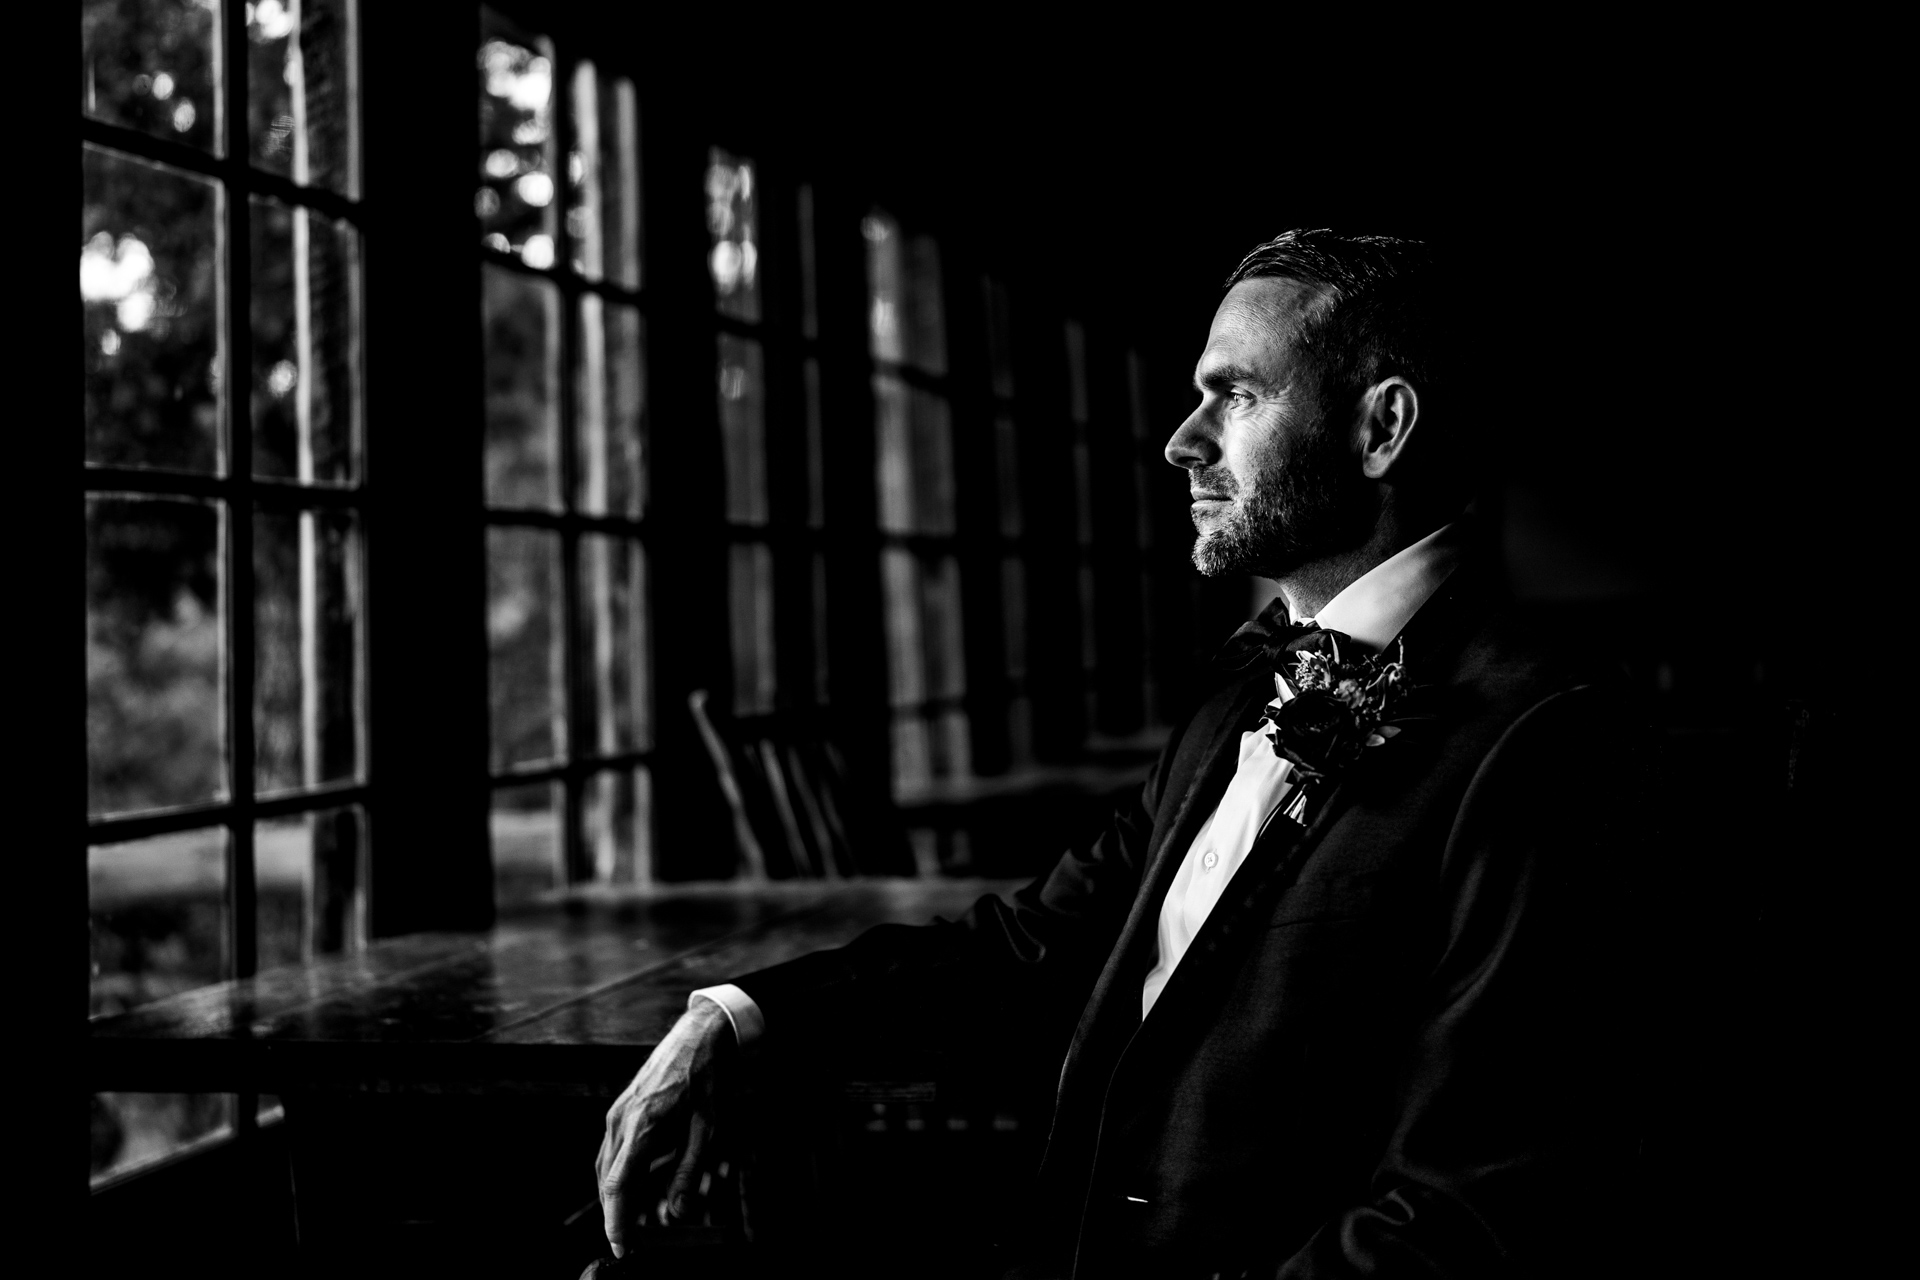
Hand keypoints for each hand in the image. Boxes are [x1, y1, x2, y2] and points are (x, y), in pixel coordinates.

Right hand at [596, 997, 735, 1257]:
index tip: (622, 1249)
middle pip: (606, 1181)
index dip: (617, 1222)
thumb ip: (690, 1171)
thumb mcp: (709, 1128)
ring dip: (613, 1197)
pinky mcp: (621, 1107)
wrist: (700, 1033)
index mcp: (642, 1125)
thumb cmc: (708, 1078)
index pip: (618, 1186)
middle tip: (631, 1245)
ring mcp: (617, 1111)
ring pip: (603, 1167)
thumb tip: (678, 1212)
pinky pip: (609, 1150)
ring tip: (630, 1224)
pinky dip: (614, 1175)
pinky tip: (628, 1187)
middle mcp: (621, 1119)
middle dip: (616, 1216)